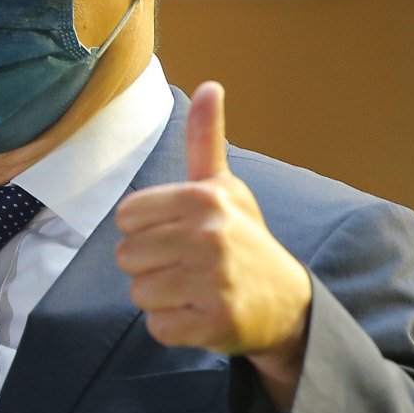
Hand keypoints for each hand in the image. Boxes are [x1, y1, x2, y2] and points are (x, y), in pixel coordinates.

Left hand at [114, 82, 312, 410]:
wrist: (288, 302)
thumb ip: (206, 140)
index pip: (126, 217)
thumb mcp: (226, 187)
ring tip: (195, 288)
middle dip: (151, 265)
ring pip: (139, 293)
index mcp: (204, 200)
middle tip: (188, 266)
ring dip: (161, 297)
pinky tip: (201, 313)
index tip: (177, 234)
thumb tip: (209, 85)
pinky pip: (158, 327)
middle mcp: (209, 237)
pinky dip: (173, 326)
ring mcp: (213, 281)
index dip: (145, 230)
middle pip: (127, 256)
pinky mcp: (213, 322)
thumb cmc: (243, 240)